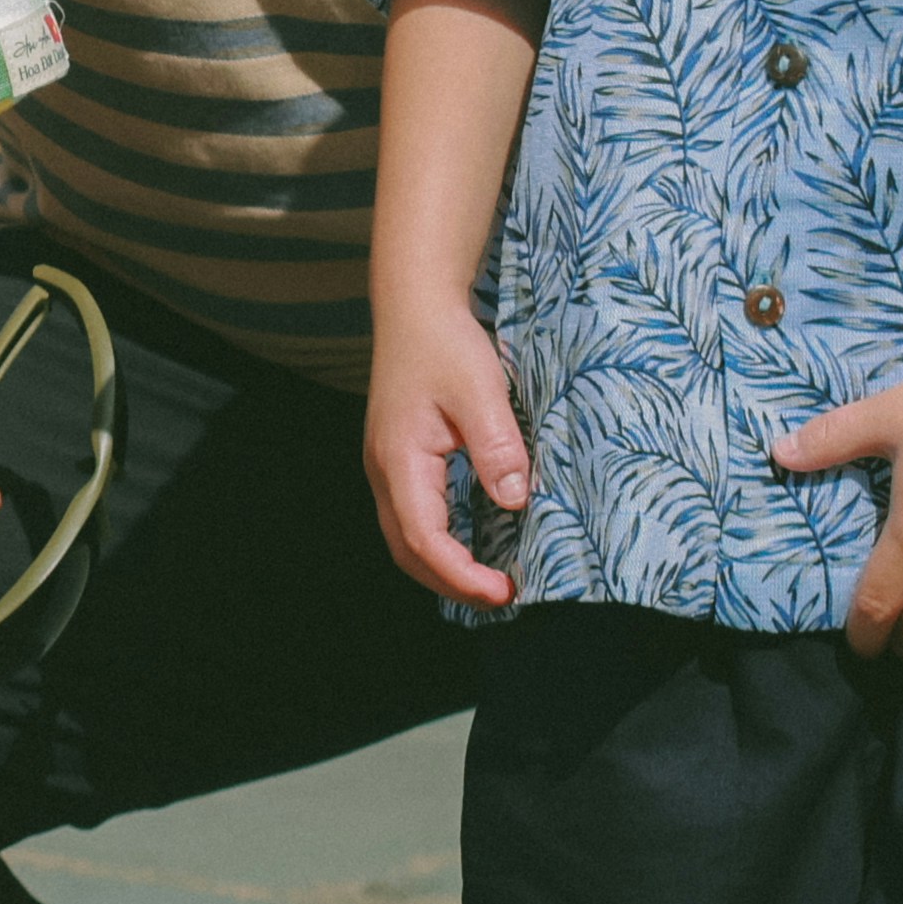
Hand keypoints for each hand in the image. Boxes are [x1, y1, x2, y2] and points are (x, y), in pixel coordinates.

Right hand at [362, 302, 528, 607]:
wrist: (414, 307)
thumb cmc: (445, 344)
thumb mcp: (480, 391)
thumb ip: (497, 447)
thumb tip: (516, 501)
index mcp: (400, 460)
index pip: (424, 539)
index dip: (463, 575)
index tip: (507, 590)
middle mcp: (386, 471)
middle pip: (407, 552)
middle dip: (452, 584)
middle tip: (505, 596)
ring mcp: (388, 467)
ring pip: (406, 539)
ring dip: (445, 568)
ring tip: (493, 580)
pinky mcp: (399, 461)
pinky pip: (414, 518)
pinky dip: (441, 544)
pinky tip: (476, 544)